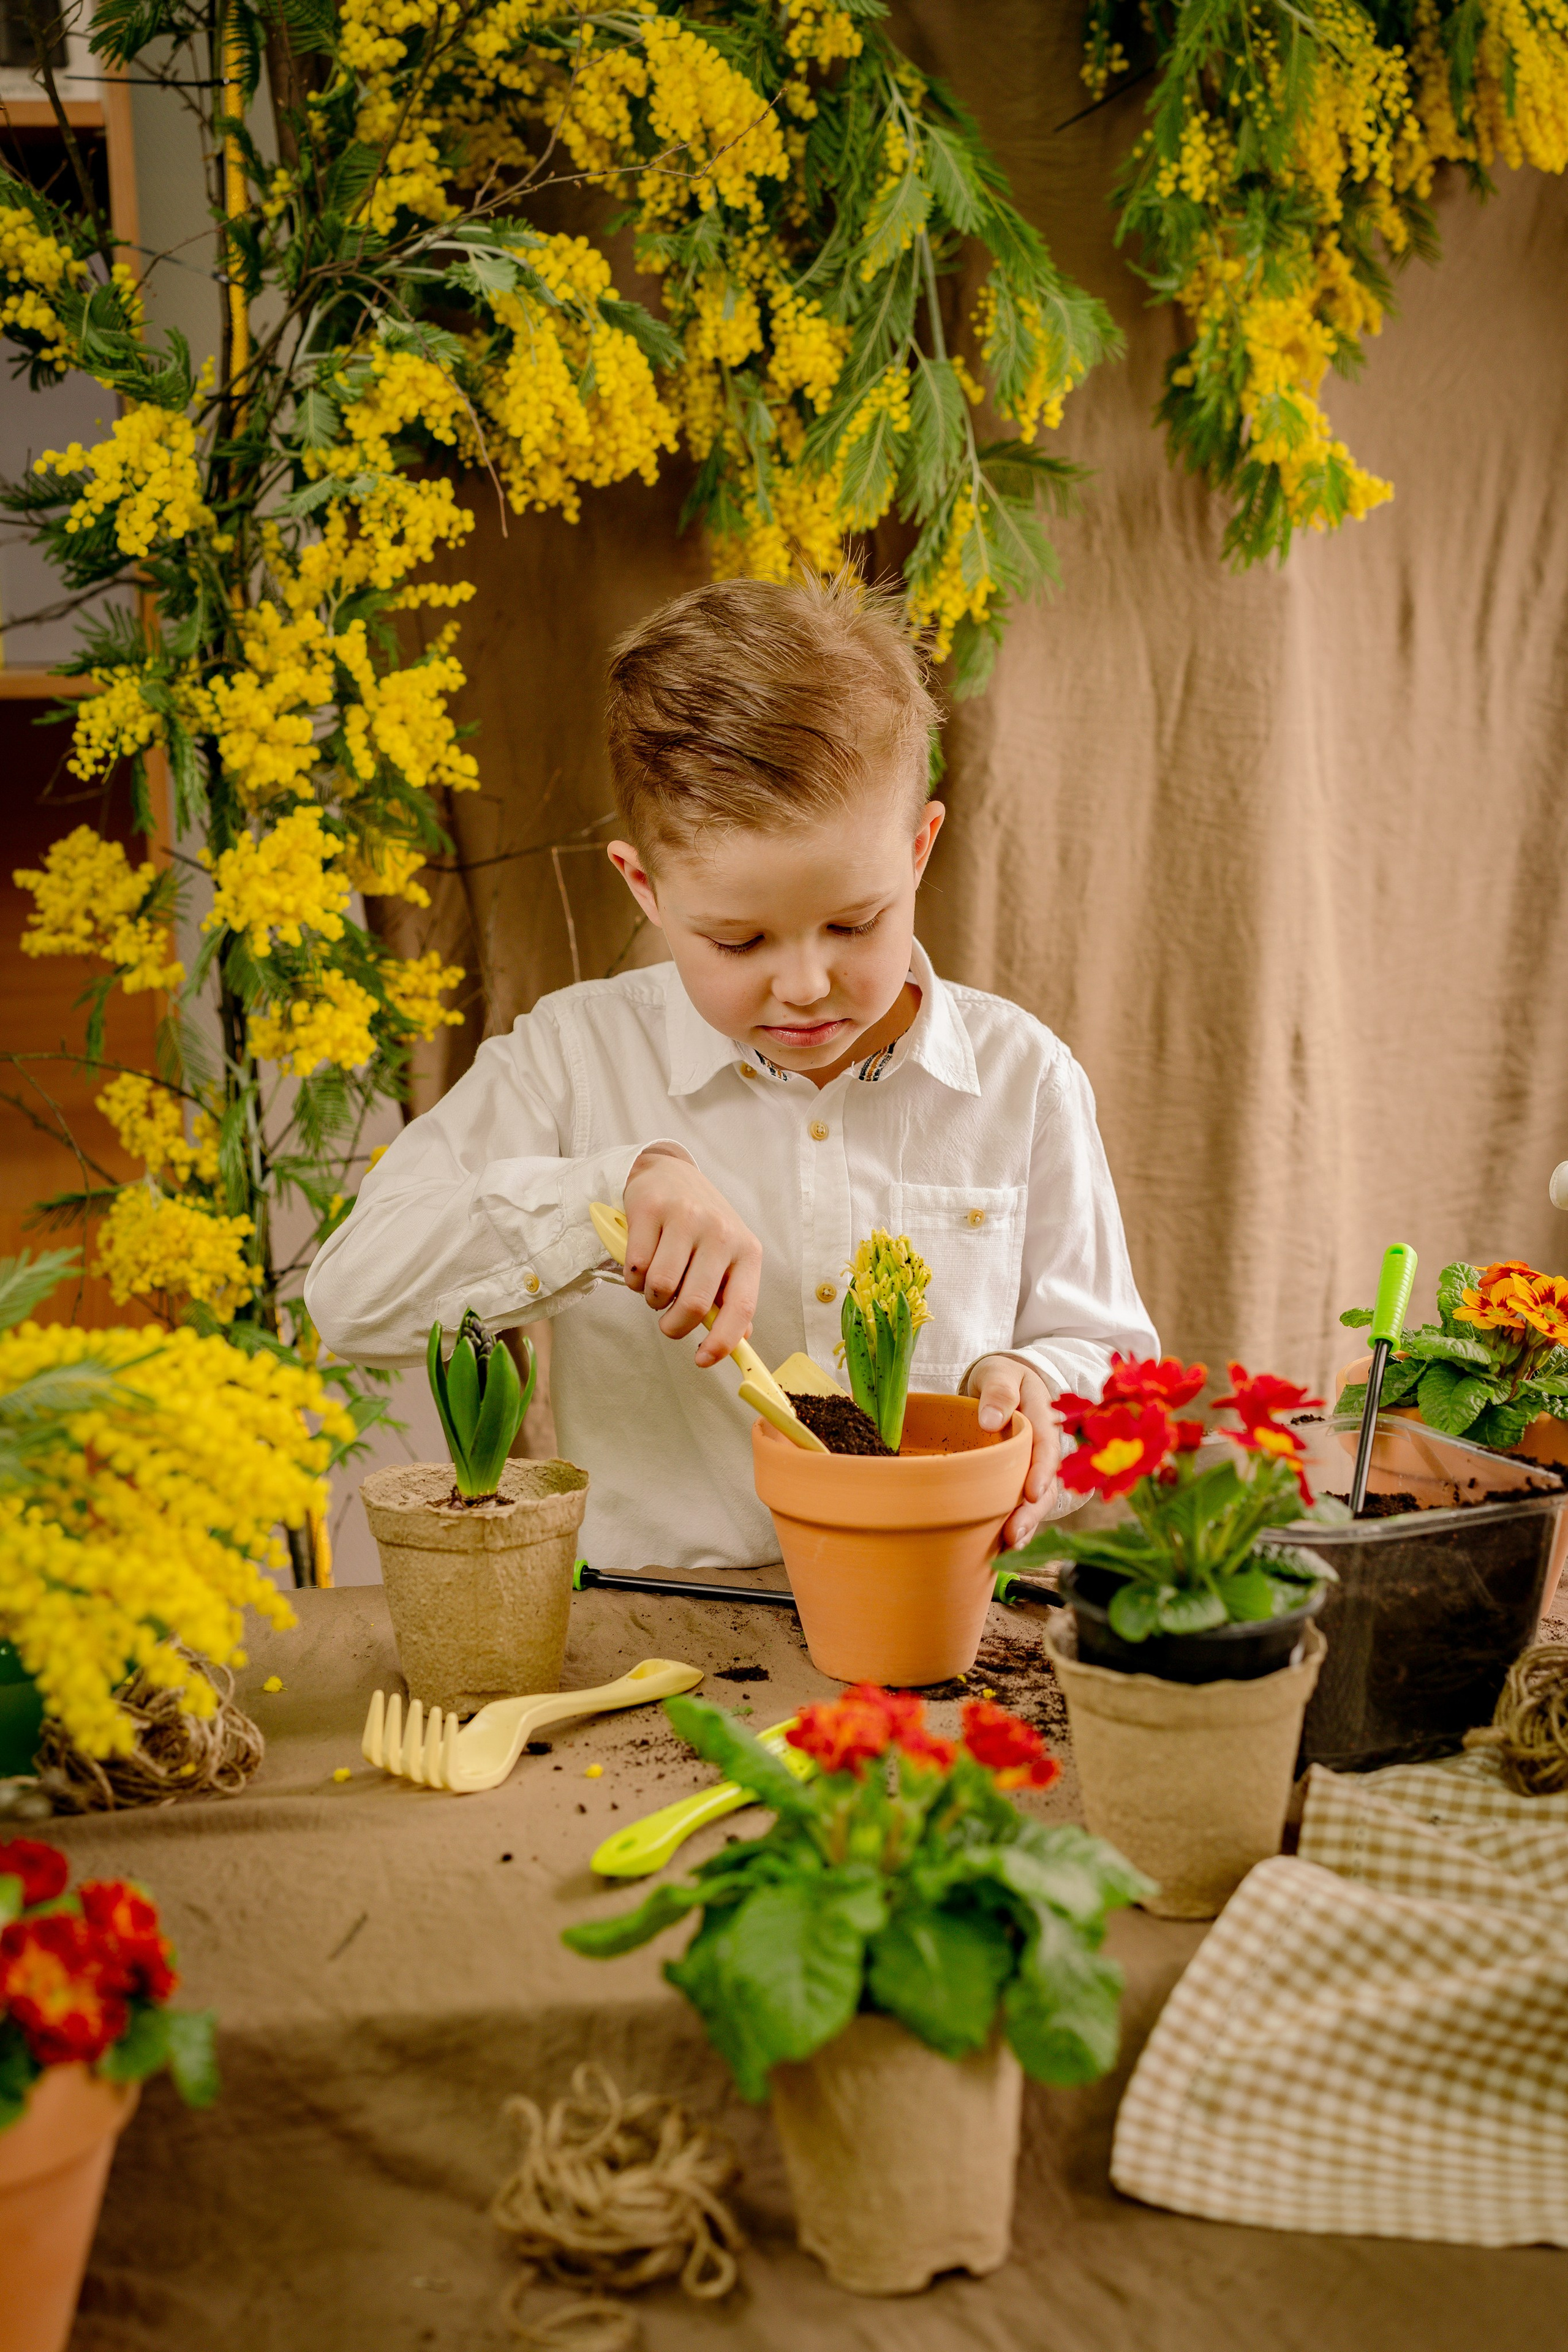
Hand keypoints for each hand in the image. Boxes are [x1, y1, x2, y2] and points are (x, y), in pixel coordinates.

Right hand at [622, 1146, 762, 1367]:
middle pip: (694, 1303)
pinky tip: (640, 1266)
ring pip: (661, 1286)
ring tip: (655, 1285)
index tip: (702, 1360)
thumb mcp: (727, 1255)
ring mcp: (685, 1218)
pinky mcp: (650, 1209)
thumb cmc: (700, 1225)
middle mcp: (720, 1232)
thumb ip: (731, 1295)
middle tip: (667, 1324)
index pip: (741, 1306)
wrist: (669, 1172)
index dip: (722, 1341)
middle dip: (674, 1325)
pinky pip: (635, 1266)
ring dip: (651, 1298)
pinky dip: (632, 1278)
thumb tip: (741, 1337)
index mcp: (746, 1250)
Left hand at [968, 1356, 1060, 1548]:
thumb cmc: (1001, 1376)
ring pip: (1039, 1498)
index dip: (1042, 1471)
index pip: (1047, 1446)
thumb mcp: (999, 1372)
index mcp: (1043, 1417)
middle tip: (1014, 1533)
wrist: (1004, 1381)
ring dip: (1027, 1523)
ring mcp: (1035, 1464)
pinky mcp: (1022, 1477)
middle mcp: (1044, 1446)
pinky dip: (1019, 1523)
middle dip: (1033, 1511)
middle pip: (1047, 1482)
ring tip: (1011, 1546)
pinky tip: (1007, 1545)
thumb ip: (998, 1391)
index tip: (1031, 1493)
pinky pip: (1025, 1502)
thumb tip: (991, 1420)